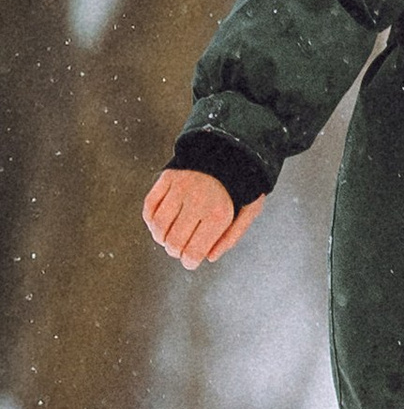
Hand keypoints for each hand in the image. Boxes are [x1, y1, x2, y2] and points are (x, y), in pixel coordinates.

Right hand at [142, 168, 263, 269]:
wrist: (231, 146)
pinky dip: (150, 220)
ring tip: (169, 238)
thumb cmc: (241, 183)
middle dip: (175, 252)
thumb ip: (232, 236)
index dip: (190, 262)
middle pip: (173, 243)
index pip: (193, 252)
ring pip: (158, 227)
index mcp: (219, 214)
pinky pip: (149, 207)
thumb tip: (209, 258)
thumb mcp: (250, 209)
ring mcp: (179, 188)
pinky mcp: (167, 177)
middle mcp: (196, 202)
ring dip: (161, 238)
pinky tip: (159, 223)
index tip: (191, 261)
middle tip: (180, 250)